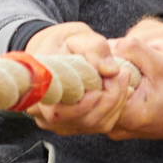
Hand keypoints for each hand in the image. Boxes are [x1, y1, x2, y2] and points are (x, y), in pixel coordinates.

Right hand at [23, 20, 137, 136]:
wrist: (54, 50)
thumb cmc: (61, 43)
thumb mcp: (76, 36)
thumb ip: (94, 49)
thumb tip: (111, 70)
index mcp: (39, 94)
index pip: (61, 112)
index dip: (87, 101)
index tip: (108, 76)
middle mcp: (45, 116)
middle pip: (85, 120)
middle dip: (111, 97)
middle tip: (122, 72)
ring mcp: (60, 124)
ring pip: (97, 124)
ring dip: (117, 101)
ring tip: (122, 77)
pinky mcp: (75, 126)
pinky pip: (102, 124)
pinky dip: (116, 107)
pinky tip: (120, 89)